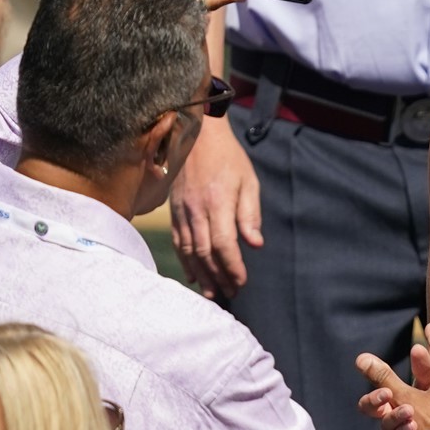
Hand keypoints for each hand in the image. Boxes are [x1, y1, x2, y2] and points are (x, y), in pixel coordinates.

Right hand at [169, 119, 261, 297]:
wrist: (198, 136)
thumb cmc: (228, 158)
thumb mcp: (249, 182)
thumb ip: (250, 214)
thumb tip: (255, 244)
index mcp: (218, 203)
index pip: (223, 244)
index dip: (232, 267)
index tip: (242, 281)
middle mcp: (196, 210)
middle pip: (204, 253)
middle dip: (218, 276)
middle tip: (230, 293)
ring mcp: (182, 211)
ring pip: (188, 251)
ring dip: (201, 274)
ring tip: (212, 293)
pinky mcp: (174, 211)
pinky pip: (178, 241)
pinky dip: (185, 261)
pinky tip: (193, 275)